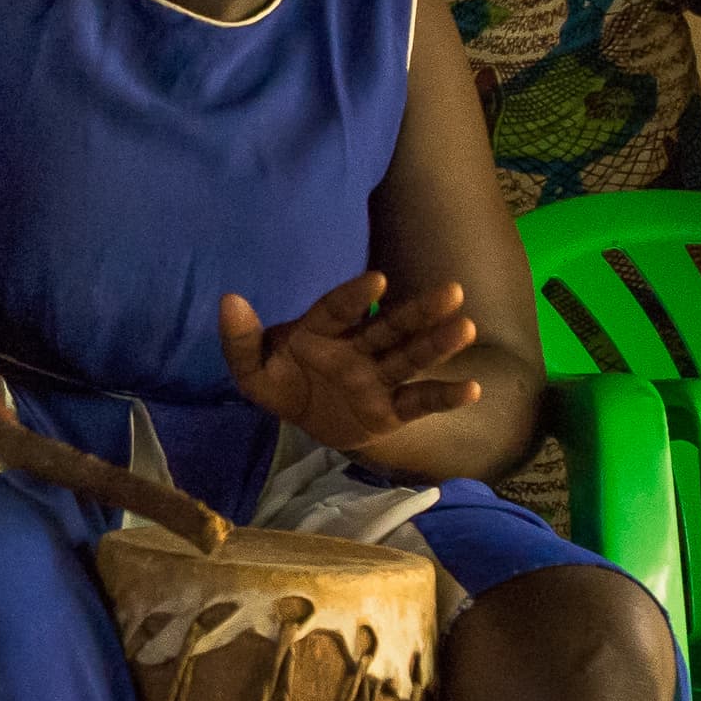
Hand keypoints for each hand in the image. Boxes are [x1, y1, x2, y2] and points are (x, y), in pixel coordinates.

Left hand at [219, 273, 482, 459]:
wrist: (305, 421)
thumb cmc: (283, 384)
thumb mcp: (252, 371)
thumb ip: (241, 339)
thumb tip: (229, 299)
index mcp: (322, 332)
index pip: (340, 309)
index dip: (357, 295)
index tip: (378, 280)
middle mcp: (357, 350)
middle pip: (390, 327)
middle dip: (418, 311)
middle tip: (451, 290)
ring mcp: (377, 378)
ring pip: (409, 358)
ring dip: (437, 344)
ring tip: (466, 327)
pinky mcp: (390, 409)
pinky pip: (418, 401)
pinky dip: (443, 396)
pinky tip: (472, 389)